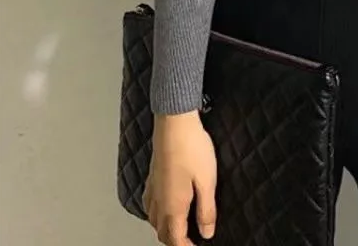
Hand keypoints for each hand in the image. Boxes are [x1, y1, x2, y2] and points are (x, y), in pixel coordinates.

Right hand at [143, 110, 216, 245]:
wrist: (174, 123)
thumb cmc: (192, 148)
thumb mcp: (207, 181)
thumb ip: (206, 210)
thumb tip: (207, 233)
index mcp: (173, 207)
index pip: (176, 239)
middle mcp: (158, 202)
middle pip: (163, 233)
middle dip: (175, 241)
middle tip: (191, 240)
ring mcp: (153, 189)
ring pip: (154, 220)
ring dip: (166, 229)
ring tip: (181, 228)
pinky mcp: (151, 177)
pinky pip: (149, 205)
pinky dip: (157, 214)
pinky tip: (165, 206)